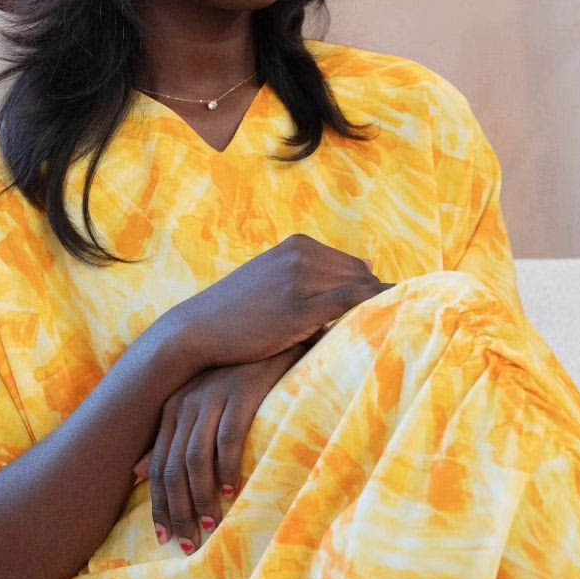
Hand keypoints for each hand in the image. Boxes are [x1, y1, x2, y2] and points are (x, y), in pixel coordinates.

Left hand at [134, 339, 314, 550]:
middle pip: (173, 469)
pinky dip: (229, 469)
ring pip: (197, 459)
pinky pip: (229, 439)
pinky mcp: (242, 392)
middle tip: (190, 543)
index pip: (158, 467)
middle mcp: (186, 403)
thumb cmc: (241, 379)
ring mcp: (213, 397)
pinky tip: (234, 492)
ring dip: (202, 498)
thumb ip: (169, 439)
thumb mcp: (200, 408)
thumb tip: (135, 474)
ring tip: (212, 525)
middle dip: (179, 511)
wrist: (274, 340)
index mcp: (173, 410)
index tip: (166, 539)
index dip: (160, 506)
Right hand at [164, 235, 393, 371]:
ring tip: (378, 334)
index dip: (366, 293)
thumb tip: (370, 269)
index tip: (371, 317)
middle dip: (372, 302)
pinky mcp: (300, 307)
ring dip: (372, 310)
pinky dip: (372, 309)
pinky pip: (351, 302)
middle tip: (377, 329)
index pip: (354, 266)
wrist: (196, 331)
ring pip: (360, 290)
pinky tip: (384, 323)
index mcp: (299, 245)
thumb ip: (317, 274)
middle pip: (362, 277)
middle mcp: (303, 255)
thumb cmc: (237, 314)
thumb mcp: (275, 280)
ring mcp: (302, 278)